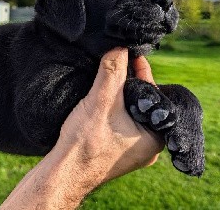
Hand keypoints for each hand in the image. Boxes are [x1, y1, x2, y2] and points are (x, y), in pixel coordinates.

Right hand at [56, 48, 163, 184]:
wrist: (63, 173)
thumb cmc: (84, 144)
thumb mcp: (100, 102)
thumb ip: (111, 72)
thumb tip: (119, 46)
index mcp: (156, 137)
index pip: (155, 95)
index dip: (142, 71)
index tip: (133, 53)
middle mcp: (149, 146)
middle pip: (143, 103)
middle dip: (131, 82)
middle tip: (121, 62)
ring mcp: (133, 150)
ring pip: (132, 112)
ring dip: (121, 94)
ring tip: (111, 76)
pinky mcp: (117, 150)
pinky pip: (123, 122)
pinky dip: (115, 108)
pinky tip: (104, 97)